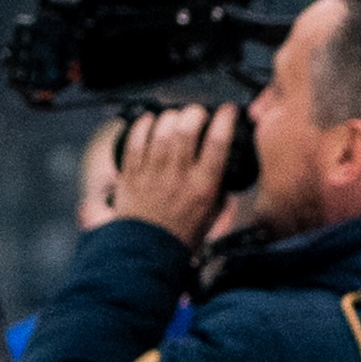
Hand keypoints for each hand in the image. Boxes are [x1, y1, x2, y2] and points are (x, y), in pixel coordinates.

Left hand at [114, 104, 238, 246]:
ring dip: (170, 116)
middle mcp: (179, 175)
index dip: (224, 120)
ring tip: (175, 117)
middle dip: (195, 112)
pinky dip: (142, 125)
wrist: (148, 250)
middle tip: (198, 113)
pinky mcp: (132, 172)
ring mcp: (153, 171)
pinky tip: (149, 120)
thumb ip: (219, 191)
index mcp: (203, 186)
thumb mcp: (213, 215)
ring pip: (161, 130)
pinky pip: (135, 140)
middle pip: (186, 128)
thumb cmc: (182, 235)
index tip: (228, 111)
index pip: (218, 143)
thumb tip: (224, 173)